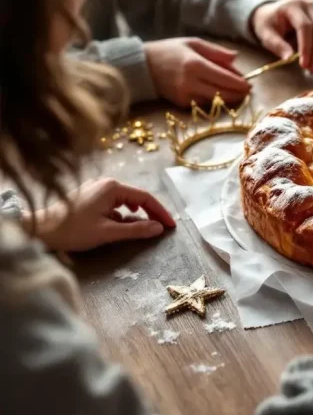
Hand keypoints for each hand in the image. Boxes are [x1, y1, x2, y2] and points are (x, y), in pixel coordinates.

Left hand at [23, 178, 175, 251]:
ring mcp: (96, 187)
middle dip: (150, 212)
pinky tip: (120, 223)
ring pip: (125, 199)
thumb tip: (158, 228)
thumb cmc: (72, 230)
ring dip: (136, 212)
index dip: (160, 212)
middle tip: (162, 227)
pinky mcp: (89, 195)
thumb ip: (136, 229)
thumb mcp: (107, 232)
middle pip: (136, 196)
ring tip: (145, 225)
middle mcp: (105, 182)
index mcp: (112, 187)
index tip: (170, 226)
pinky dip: (122, 212)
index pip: (145, 197)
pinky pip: (113, 202)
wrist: (40, 229)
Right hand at [144, 38, 250, 106]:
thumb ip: (216, 52)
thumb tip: (236, 58)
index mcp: (195, 64)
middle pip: (223, 93)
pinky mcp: (181, 104)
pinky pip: (204, 104)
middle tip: (247, 91)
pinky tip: (218, 94)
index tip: (249, 84)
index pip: (225, 78)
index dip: (240, 83)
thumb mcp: (193, 43)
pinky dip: (213, 100)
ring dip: (228, 98)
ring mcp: (186, 95)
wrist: (142, 66)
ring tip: (236, 93)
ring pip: (215, 101)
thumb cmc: (169, 51)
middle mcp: (191, 82)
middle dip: (238, 94)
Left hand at [251, 0, 312, 73]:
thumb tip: (289, 58)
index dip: (306, 47)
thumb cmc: (268, 24)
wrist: (272, 15)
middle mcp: (309, 6)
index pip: (305, 26)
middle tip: (310, 70)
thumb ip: (277, 45)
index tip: (304, 65)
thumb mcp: (266, 34)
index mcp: (293, 5)